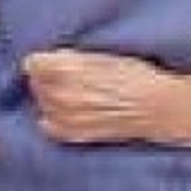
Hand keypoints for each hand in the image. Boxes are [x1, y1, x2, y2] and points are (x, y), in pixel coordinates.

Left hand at [23, 49, 177, 144]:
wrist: (158, 107)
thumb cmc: (135, 76)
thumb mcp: (102, 56)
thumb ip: (71, 58)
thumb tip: (51, 59)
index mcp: (67, 69)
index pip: (32, 63)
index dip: (45, 61)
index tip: (54, 62)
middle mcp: (61, 94)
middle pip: (35, 83)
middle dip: (48, 78)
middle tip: (69, 78)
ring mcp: (66, 117)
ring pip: (41, 103)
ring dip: (51, 98)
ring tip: (75, 95)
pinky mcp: (73, 134)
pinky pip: (47, 125)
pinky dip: (54, 119)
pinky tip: (70, 113)